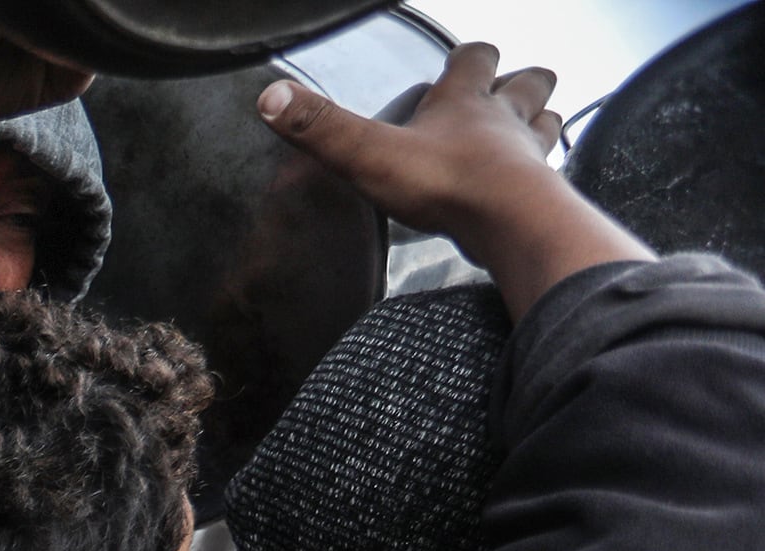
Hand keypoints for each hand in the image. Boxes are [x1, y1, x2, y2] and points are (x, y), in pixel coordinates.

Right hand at [257, 43, 650, 316]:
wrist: (510, 223)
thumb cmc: (446, 183)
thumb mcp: (368, 153)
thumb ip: (321, 128)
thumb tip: (271, 97)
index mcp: (464, 101)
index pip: (475, 58)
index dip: (469, 57)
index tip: (462, 60)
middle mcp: (504, 118)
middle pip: (528, 82)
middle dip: (519, 82)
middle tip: (506, 89)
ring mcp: (529, 154)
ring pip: (546, 121)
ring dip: (538, 121)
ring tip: (526, 129)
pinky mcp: (542, 194)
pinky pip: (550, 173)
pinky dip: (544, 173)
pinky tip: (534, 184)